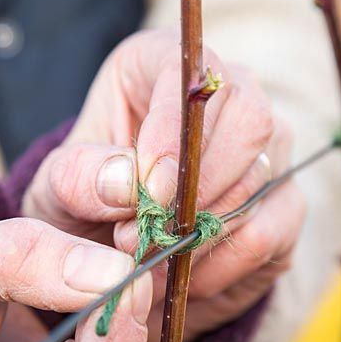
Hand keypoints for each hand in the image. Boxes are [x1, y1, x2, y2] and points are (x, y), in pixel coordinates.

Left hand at [24, 30, 305, 341]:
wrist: (113, 254)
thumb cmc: (84, 203)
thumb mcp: (57, 190)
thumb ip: (80, 178)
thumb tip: (129, 181)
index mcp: (164, 66)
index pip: (197, 76)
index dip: (177, 132)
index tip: (150, 189)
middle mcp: (231, 97)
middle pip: (250, 121)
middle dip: (196, 190)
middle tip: (139, 236)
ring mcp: (267, 150)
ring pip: (260, 182)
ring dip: (199, 235)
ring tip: (149, 260)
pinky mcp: (282, 206)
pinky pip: (267, 234)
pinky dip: (220, 266)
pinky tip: (182, 275)